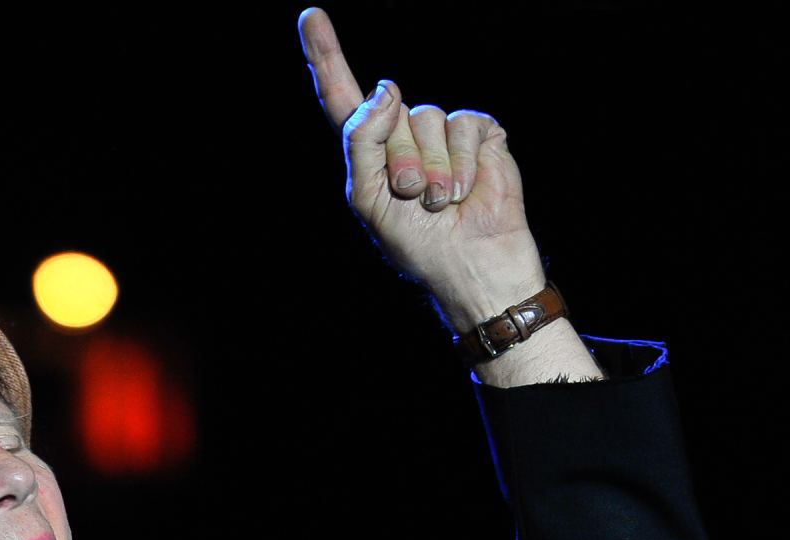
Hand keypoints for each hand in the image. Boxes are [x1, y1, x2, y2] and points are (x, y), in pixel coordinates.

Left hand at [297, 7, 546, 327]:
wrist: (467, 265)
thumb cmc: (414, 241)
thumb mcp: (367, 197)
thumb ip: (362, 140)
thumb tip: (389, 88)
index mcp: (368, 150)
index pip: (341, 96)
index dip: (326, 56)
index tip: (310, 16)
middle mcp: (402, 133)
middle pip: (387, 112)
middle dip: (397, 157)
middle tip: (410, 196)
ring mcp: (441, 132)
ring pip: (426, 115)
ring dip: (431, 167)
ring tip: (439, 200)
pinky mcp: (479, 133)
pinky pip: (463, 124)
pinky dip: (461, 163)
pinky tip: (465, 190)